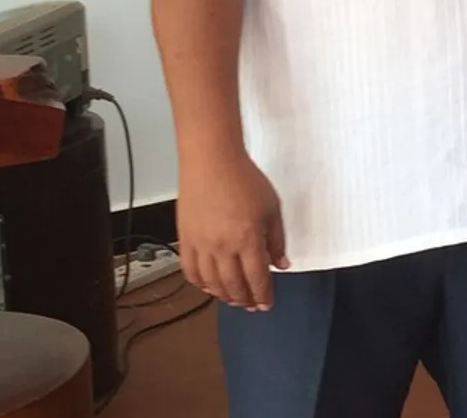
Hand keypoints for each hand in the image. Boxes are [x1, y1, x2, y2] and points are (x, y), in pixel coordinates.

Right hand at [176, 152, 287, 310]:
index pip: (257, 278)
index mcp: (247, 240)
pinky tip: (208, 286)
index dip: (262, 295)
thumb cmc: (243, 179)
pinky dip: (199, 283)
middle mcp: (222, 247)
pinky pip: (190, 270)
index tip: (266, 304)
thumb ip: (277, 240)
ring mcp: (201, 245)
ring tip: (233, 298)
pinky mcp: (185, 239)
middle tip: (251, 305)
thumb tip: (281, 263)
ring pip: (210, 283)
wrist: (212, 162)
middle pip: (233, 285)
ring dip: (223, 295)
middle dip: (244, 299)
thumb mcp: (272, 209)